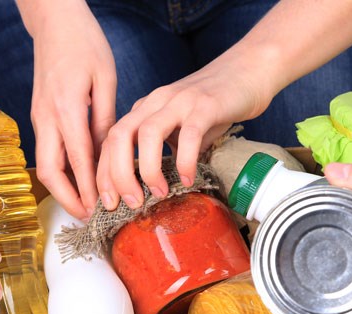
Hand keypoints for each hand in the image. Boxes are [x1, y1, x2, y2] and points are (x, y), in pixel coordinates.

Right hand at [21, 1, 115, 219]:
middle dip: (68, 199)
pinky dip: (61, 172)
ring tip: (85, 206)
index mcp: (66, 108)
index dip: (88, 189)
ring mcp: (39, 117)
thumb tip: (109, 154)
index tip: (100, 209)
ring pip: (45, 164)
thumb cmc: (84, 43)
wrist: (53, 21)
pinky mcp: (39, 116)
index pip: (78, 160)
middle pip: (51, 171)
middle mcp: (46, 117)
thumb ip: (106, 119)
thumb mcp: (104, 79)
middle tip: (89, 217)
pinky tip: (78, 181)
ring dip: (63, 189)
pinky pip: (47, 151)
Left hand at [95, 55, 270, 209]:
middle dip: (118, 175)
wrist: (248, 72)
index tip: (108, 203)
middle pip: (119, 136)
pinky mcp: (206, 105)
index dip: (104, 174)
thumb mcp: (181, 131)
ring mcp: (180, 102)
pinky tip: (188, 178)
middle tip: (130, 203)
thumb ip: (167, 154)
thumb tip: (155, 191)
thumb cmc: (213, 106)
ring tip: (160, 193)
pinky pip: (189, 134)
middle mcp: (156, 102)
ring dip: (148, 170)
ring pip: (148, 134)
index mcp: (144, 110)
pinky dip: (185, 160)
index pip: (111, 141)